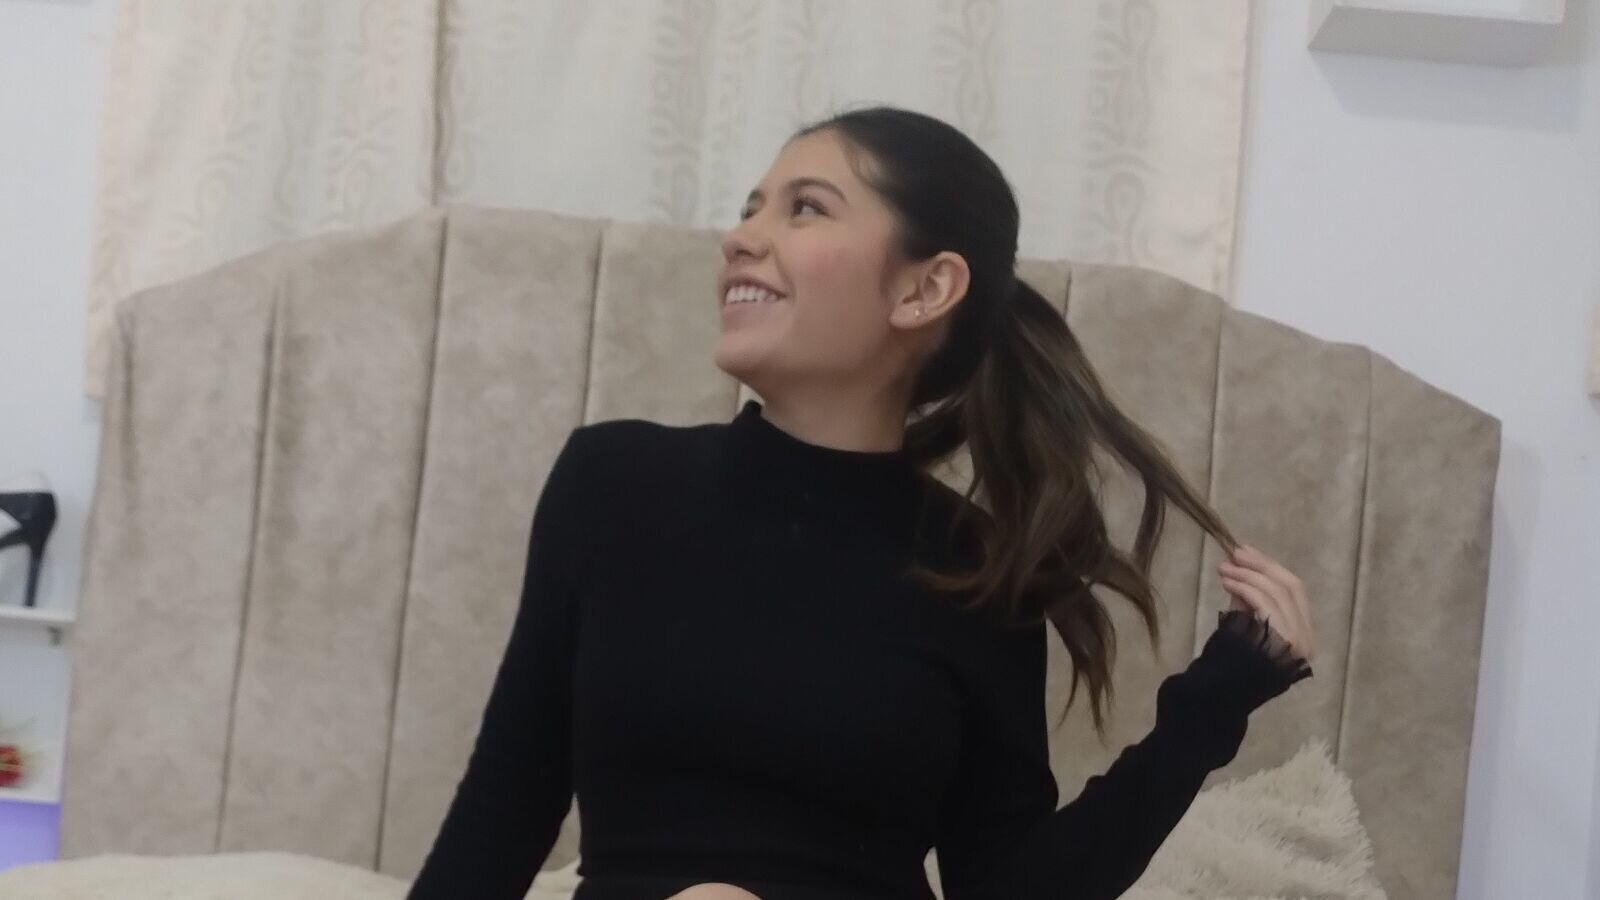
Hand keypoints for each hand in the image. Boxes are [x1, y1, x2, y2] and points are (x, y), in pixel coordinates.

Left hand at [1218, 544, 1316, 665]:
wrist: (1219, 694)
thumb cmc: (1230, 663)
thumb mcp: (1244, 625)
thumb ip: (1249, 600)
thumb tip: (1241, 567)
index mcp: (1303, 636)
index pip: (1295, 592)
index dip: (1270, 568)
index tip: (1246, 553)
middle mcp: (1306, 640)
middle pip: (1291, 587)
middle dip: (1261, 566)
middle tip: (1235, 554)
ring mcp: (1298, 642)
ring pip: (1278, 593)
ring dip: (1248, 575)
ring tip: (1224, 569)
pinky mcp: (1284, 642)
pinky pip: (1266, 604)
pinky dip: (1246, 588)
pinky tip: (1229, 582)